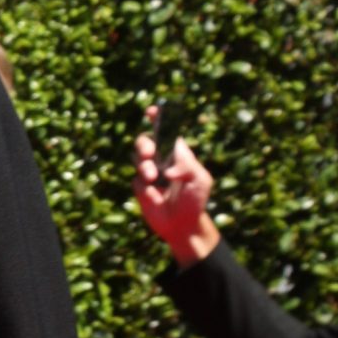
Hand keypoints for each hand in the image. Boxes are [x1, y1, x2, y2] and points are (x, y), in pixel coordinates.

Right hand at [133, 123, 218, 265]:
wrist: (183, 226)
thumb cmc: (195, 201)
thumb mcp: (200, 180)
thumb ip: (187, 166)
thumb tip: (168, 167)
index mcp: (178, 154)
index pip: (167, 131)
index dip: (158, 119)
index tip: (151, 112)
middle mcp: (162, 160)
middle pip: (146, 141)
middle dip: (144, 144)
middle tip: (149, 154)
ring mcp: (150, 174)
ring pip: (138, 159)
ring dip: (144, 165)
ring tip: (153, 178)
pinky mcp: (141, 188)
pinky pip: (137, 181)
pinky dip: (144, 186)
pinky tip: (154, 196)